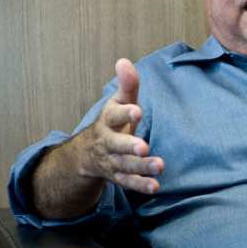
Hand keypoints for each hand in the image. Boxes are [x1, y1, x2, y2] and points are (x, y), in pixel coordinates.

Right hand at [80, 58, 164, 194]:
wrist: (87, 153)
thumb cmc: (112, 122)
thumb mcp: (118, 102)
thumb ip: (126, 85)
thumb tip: (124, 61)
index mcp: (108, 120)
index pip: (114, 116)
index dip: (125, 113)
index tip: (137, 111)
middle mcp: (107, 142)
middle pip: (116, 145)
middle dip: (129, 146)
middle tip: (144, 147)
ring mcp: (112, 160)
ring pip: (125, 165)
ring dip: (141, 167)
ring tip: (159, 166)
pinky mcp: (118, 176)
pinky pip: (128, 182)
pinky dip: (141, 185)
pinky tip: (155, 186)